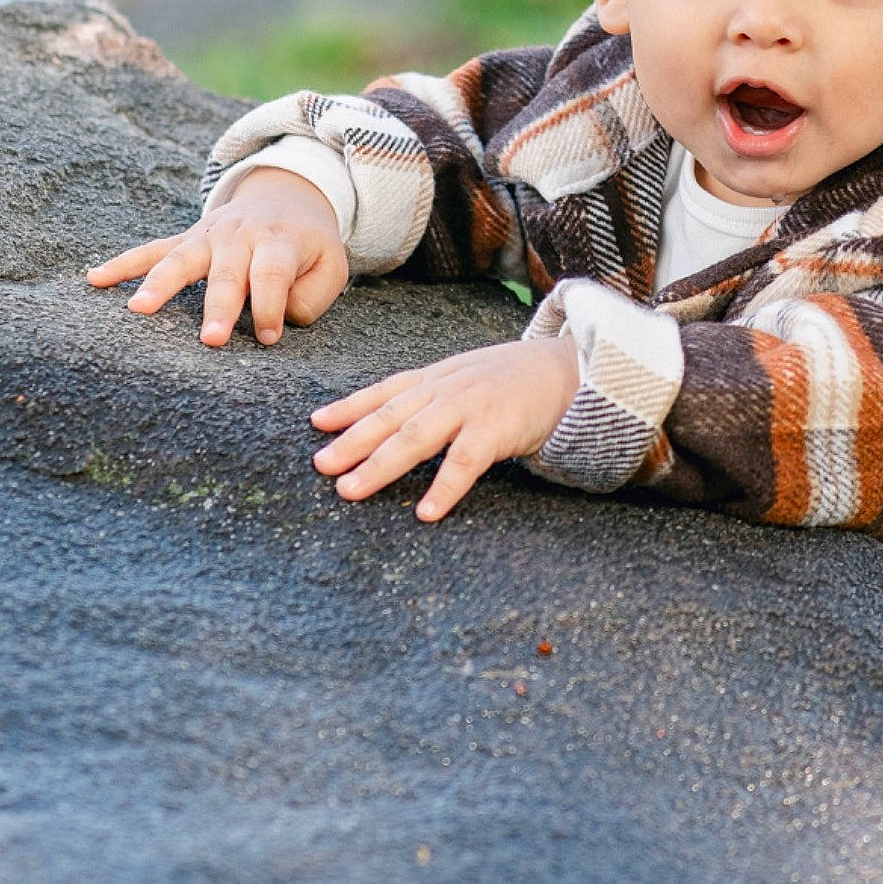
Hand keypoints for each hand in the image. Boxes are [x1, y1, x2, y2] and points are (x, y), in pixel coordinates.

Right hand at [86, 166, 349, 346]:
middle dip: (219, 307)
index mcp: (279, 242)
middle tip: (211, 340)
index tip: (268, 337)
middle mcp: (239, 236)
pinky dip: (122, 263)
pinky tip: (95, 279)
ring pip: (181, 259)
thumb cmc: (309, 246)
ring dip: (161, 284)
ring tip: (139, 309)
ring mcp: (207, 236)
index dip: (271, 307)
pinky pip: (150, 250)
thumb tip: (280, 319)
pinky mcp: (186, 239)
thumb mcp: (331, 266)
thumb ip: (312, 296)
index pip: (273, 275)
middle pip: (227, 273)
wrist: (287, 195)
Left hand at [310, 333, 579, 520]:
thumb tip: (395, 422)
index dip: (349, 407)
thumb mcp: (467, 378)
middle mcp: (446, 389)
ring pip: (416, 437)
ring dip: (380, 465)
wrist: (567, 371)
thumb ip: (434, 397)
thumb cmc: (514, 382)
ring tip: (351, 490)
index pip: (385, 391)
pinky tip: (426, 512)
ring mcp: (470, 407)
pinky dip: (444, 487)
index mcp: (437, 379)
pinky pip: (465, 462)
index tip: (316, 423)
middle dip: (352, 441)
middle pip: (391, 417)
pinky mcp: (497, 428)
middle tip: (321, 465)